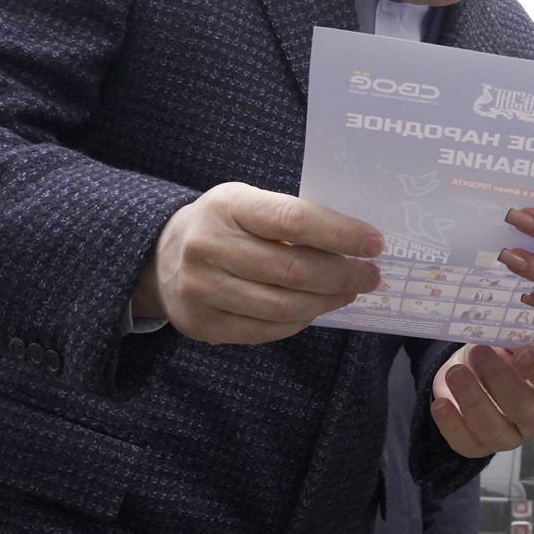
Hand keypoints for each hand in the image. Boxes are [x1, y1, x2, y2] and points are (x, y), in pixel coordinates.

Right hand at [132, 181, 383, 344]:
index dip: (340, 234)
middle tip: (371, 276)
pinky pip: (264, 330)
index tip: (374, 243)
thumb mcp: (248, 203)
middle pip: (293, 270)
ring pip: (282, 306)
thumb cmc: (224, 224)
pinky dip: (299, 322)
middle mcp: (209, 246)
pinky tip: (315, 309)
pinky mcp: (202, 324)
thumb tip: (355, 243)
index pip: (294, 220)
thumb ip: (290, 218)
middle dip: (343, 275)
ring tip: (349, 292)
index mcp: (228, 205)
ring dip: (326, 302)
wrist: (160, 256)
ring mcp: (201, 289)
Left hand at [431, 343, 533, 456]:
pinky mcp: (481, 446)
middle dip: (499, 381)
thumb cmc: (502, 351)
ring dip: (473, 401)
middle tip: (478, 352)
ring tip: (455, 373)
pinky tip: (440, 403)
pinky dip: (451, 426)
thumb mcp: (512, 339)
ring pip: (496, 432)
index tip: (521, 351)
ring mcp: (511, 437)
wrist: (475, 368)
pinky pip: (468, 445)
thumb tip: (508, 329)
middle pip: (527, 412)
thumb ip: (516, 337)